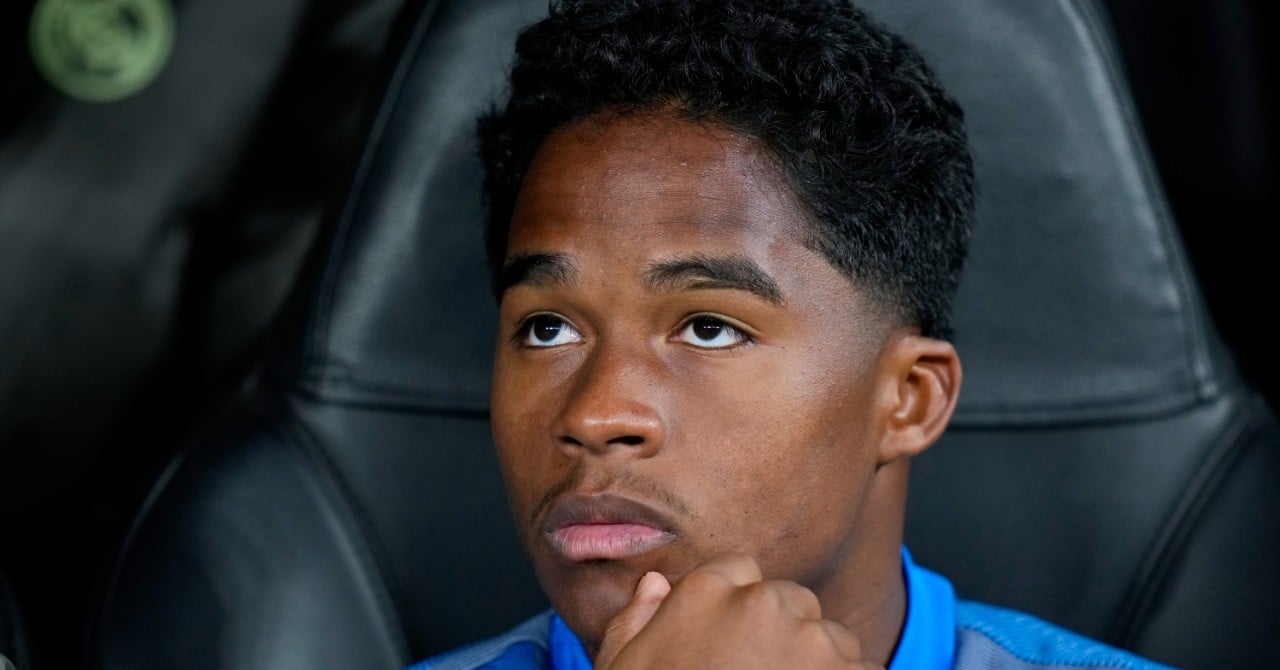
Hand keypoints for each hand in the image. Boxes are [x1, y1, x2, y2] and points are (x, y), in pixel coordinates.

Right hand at [594, 555, 880, 668]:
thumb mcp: (622, 668)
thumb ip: (636, 620)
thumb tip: (655, 585)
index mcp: (706, 592)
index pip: (739, 571)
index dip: (736, 610)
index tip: (731, 645)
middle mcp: (763, 604)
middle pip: (790, 601)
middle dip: (781, 634)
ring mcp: (811, 642)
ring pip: (832, 638)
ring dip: (817, 664)